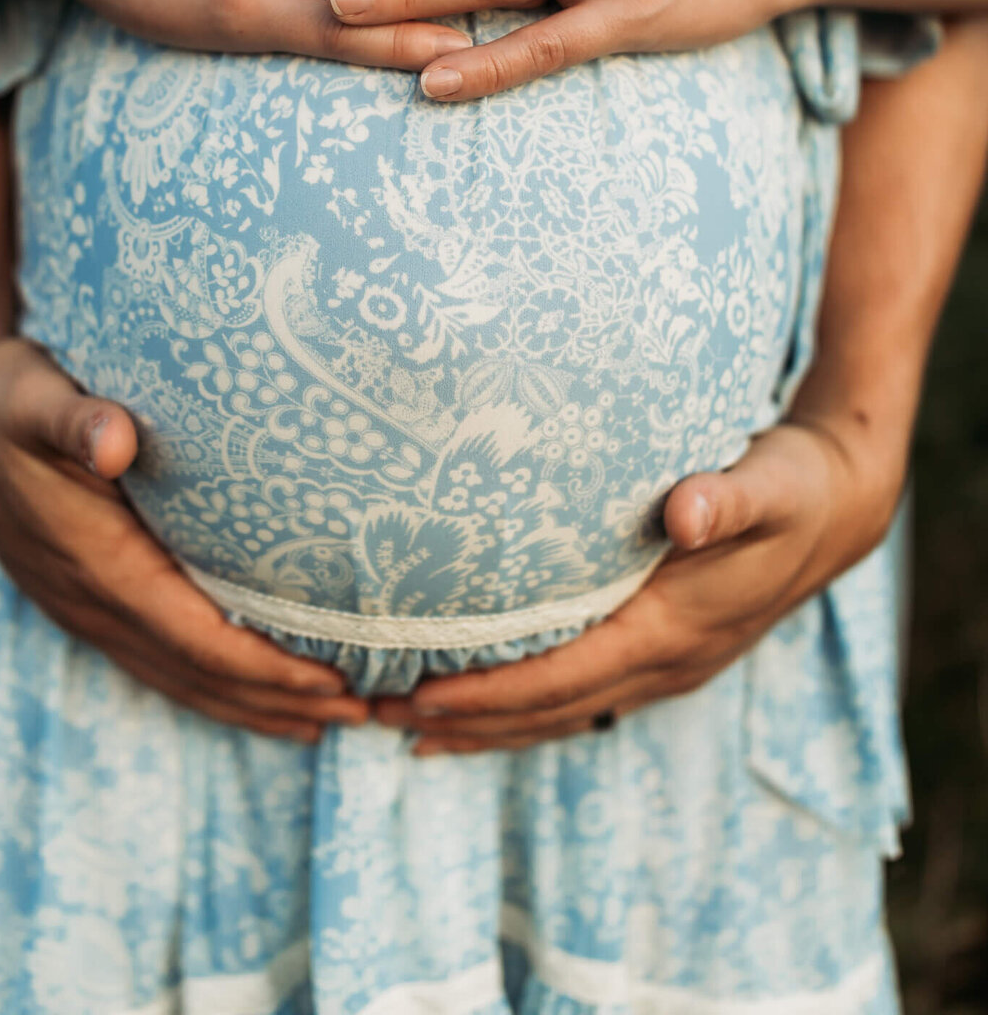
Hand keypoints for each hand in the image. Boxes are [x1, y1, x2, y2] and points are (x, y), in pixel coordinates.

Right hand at [0, 330, 369, 741]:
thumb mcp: (37, 397)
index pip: (195, 637)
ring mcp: (85, 608)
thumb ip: (77, 418)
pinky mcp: (87, 600)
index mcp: (98, 564)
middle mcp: (93, 601)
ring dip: (251, 706)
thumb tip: (111, 438)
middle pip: (197, 676)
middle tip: (361, 718)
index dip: (265, 669)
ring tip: (323, 724)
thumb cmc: (8, 399)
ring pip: (178, 678)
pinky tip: (252, 693)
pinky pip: (158, 661)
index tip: (331, 683)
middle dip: (277, 702)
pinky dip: (212, 685)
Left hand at [373, 383, 905, 754]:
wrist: (838, 506)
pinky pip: (577, 694)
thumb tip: (685, 510)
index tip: (419, 699)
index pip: (564, 677)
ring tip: (403, 730)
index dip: (490, 694)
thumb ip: (725, 498)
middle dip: (463, 722)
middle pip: (548, 710)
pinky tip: (479, 706)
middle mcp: (665, 662)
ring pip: (560, 712)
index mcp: (674, 628)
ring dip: (485, 726)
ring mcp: (665, 665)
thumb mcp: (768, 482)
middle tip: (374, 717)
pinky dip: (522, 707)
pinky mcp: (660, 651)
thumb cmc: (791, 485)